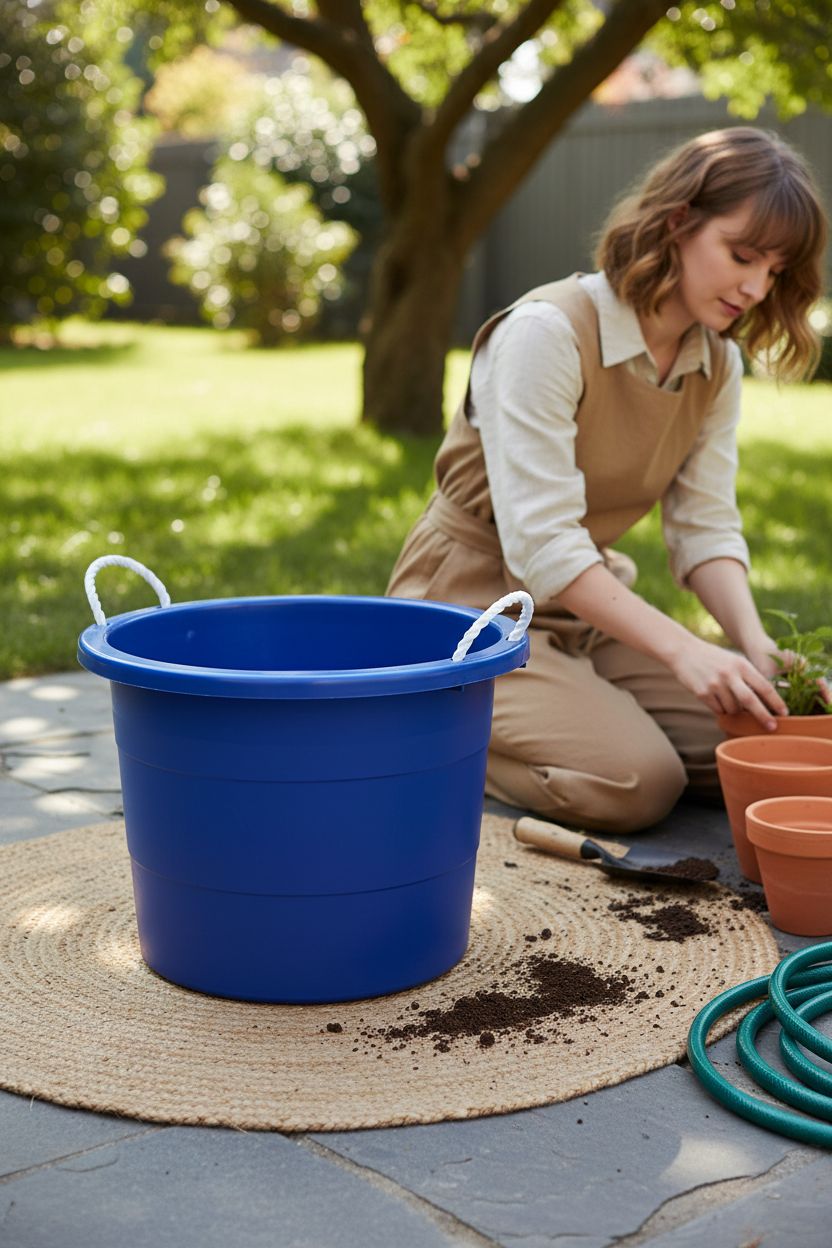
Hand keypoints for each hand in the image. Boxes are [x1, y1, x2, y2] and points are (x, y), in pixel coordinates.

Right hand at [669, 638, 786, 728]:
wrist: (683, 651)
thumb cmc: (713, 658)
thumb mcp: (734, 660)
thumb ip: (748, 677)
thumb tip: (763, 701)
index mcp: (741, 664)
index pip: (763, 686)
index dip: (776, 701)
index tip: (784, 713)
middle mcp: (729, 674)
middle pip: (751, 701)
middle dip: (764, 716)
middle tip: (773, 726)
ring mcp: (715, 684)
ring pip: (733, 709)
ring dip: (735, 710)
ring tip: (727, 698)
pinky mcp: (702, 693)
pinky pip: (718, 710)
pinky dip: (721, 709)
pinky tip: (715, 698)